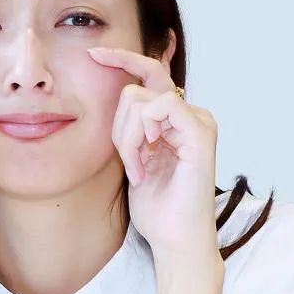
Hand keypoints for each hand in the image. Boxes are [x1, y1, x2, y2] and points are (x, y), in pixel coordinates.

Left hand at [87, 46, 218, 257]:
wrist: (175, 239)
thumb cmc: (157, 208)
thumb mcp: (133, 158)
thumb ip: (129, 127)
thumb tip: (115, 97)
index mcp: (176, 119)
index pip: (149, 74)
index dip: (123, 59)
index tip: (93, 53)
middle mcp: (190, 114)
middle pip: (140, 84)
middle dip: (119, 123)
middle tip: (127, 159)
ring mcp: (198, 121)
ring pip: (141, 100)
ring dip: (127, 139)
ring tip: (137, 170)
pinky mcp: (200, 132)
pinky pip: (160, 108)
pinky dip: (140, 137)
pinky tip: (145, 165)